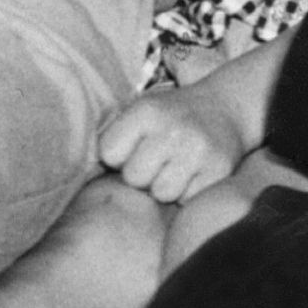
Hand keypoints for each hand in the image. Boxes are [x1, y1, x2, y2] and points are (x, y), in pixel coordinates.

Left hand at [98, 76, 249, 204]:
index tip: (136, 148)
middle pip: (135, 178)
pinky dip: (189, 193)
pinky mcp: (219, 169)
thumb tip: (81, 172)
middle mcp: (172, 128)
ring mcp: (198, 149)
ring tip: (178, 167)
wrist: (226, 107)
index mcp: (146, 111)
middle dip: (145, 174)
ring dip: (167, 187)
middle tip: (161, 160)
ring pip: (162, 193)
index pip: (109, 154)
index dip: (120, 157)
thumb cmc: (172, 118)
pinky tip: (196, 174)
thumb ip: (115, 137)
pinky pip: (188, 200)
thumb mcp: (141, 113)